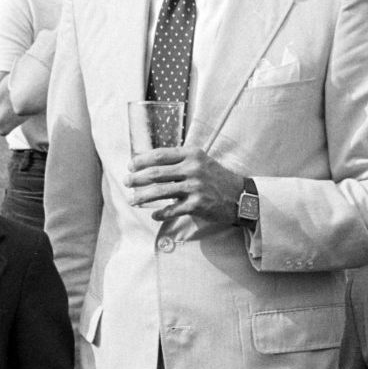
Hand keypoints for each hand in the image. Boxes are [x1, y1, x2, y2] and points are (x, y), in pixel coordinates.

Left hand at [126, 147, 242, 223]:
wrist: (241, 195)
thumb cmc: (217, 177)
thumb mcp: (201, 160)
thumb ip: (180, 160)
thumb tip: (152, 164)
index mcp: (191, 154)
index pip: (159, 155)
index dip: (141, 160)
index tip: (131, 165)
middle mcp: (193, 168)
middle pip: (156, 173)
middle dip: (137, 178)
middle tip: (127, 182)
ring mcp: (195, 187)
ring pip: (160, 192)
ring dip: (142, 197)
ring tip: (132, 200)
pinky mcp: (197, 205)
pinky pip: (172, 210)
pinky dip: (160, 213)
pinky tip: (153, 214)